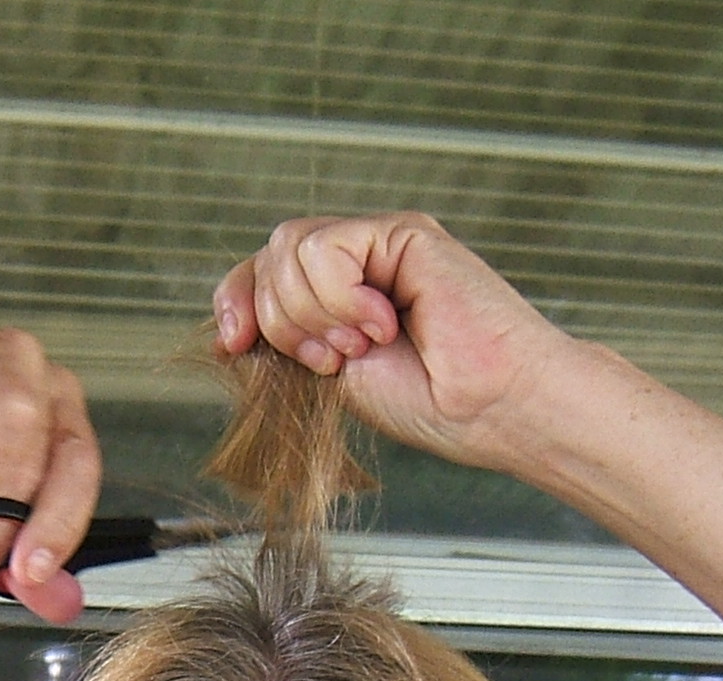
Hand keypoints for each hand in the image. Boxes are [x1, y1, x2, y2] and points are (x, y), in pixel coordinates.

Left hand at [212, 214, 574, 471]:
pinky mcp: (402, 231)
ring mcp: (379, 242)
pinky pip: (325, 247)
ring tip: (364, 344)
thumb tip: (231, 332)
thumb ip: (287, 341)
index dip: (234, 302)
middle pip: (267, 258)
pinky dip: (340, 297)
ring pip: (287, 247)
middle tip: (336, 360)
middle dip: (281, 322)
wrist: (490, 407)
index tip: (233, 344)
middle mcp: (356, 261)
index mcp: (336, 296)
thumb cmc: (431, 402)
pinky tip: (385, 321)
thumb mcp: (332, 377)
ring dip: (312, 313)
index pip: (259, 273)